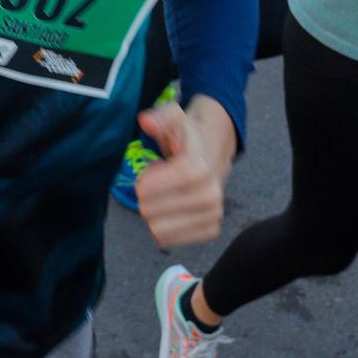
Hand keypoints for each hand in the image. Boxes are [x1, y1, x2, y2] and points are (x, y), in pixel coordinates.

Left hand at [134, 97, 230, 246]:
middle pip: (149, 212)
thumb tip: (145, 121)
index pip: (148, 190)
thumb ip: (158, 118)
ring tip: (168, 193)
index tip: (153, 168)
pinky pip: (169, 240)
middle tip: (161, 181)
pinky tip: (175, 207)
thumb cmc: (186, 137)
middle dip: (147, 197)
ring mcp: (213, 215)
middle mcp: (211, 195)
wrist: (214, 152)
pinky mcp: (211, 231)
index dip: (143, 181)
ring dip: (156, 212)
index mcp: (198, 168)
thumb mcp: (173, 118)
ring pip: (157, 230)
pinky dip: (165, 225)